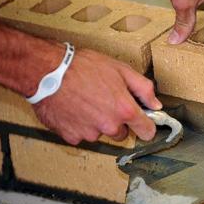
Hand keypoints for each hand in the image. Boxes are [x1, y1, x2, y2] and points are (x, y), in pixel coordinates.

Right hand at [33, 48, 161, 144]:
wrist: (47, 71)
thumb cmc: (84, 67)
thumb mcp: (121, 70)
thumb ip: (143, 89)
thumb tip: (156, 104)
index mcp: (125, 110)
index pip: (147, 132)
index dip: (146, 126)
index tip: (142, 122)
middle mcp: (109, 126)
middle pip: (121, 133)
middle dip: (116, 121)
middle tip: (104, 101)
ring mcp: (90, 134)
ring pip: (100, 133)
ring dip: (96, 123)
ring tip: (85, 101)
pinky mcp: (71, 137)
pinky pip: (81, 135)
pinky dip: (78, 125)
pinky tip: (73, 109)